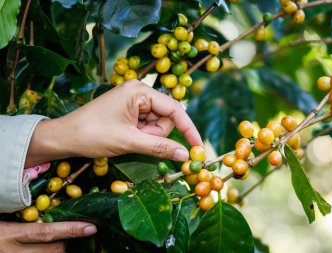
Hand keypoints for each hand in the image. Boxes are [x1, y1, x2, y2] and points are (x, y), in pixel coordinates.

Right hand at [0, 221, 95, 252]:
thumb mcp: (1, 217)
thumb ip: (22, 217)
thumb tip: (45, 212)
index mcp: (8, 236)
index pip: (46, 233)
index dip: (70, 230)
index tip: (91, 227)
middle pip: (54, 251)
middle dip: (67, 242)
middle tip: (76, 231)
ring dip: (61, 250)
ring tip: (62, 241)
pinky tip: (52, 248)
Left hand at [26, 80, 201, 166]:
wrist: (64, 137)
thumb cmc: (93, 134)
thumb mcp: (129, 141)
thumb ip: (159, 147)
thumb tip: (185, 155)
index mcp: (139, 90)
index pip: (174, 109)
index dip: (188, 129)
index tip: (199, 147)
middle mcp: (139, 92)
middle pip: (165, 117)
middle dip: (156, 134)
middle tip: (137, 141)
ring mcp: (133, 101)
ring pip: (157, 124)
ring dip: (148, 136)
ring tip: (127, 139)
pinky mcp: (129, 111)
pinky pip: (146, 126)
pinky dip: (142, 136)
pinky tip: (126, 138)